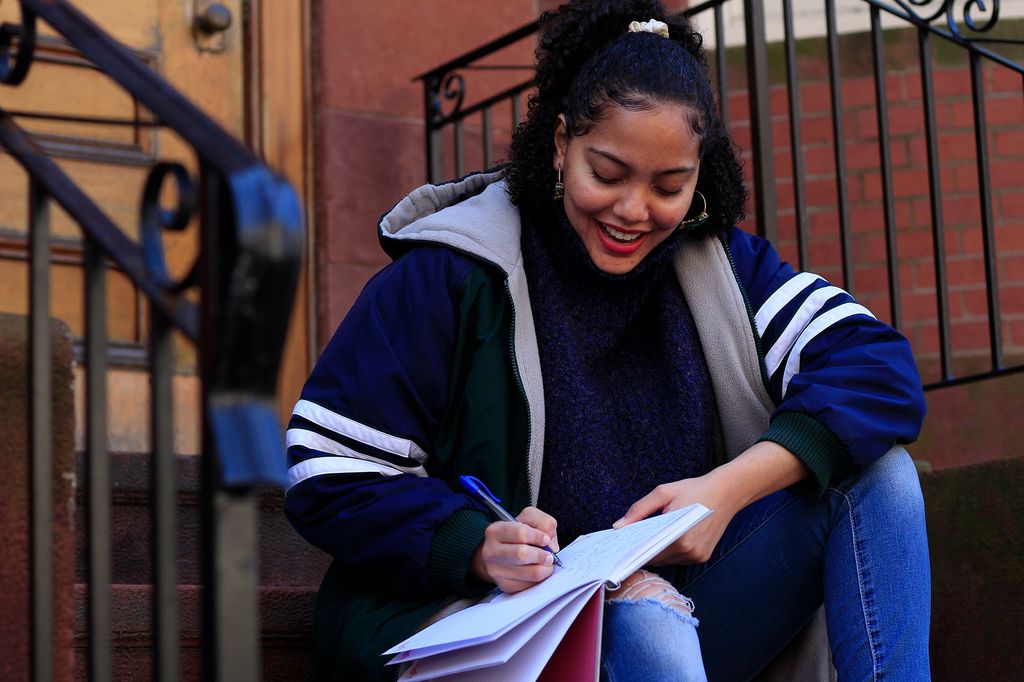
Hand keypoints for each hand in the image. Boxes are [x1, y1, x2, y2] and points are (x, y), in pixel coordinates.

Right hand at [470, 506, 559, 592]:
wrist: (500, 555)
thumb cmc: (516, 535)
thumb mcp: (529, 519)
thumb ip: (544, 523)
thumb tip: (551, 545)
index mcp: (495, 531)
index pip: (521, 533)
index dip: (538, 536)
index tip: (546, 539)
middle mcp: (491, 551)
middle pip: (522, 554)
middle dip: (542, 555)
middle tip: (549, 555)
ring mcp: (496, 571)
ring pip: (530, 573)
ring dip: (544, 568)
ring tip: (546, 563)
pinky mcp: (505, 585)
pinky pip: (530, 585)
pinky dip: (539, 578)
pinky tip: (537, 570)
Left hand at [613, 473, 738, 565]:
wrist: (727, 492)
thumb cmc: (695, 489)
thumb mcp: (663, 493)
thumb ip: (639, 510)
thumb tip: (619, 526)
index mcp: (679, 537)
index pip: (647, 552)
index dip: (632, 549)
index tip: (619, 545)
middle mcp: (689, 551)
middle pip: (656, 558)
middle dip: (643, 549)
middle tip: (629, 539)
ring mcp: (697, 556)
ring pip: (666, 561)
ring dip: (656, 551)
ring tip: (646, 536)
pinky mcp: (702, 557)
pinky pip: (678, 559)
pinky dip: (669, 551)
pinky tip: (665, 537)